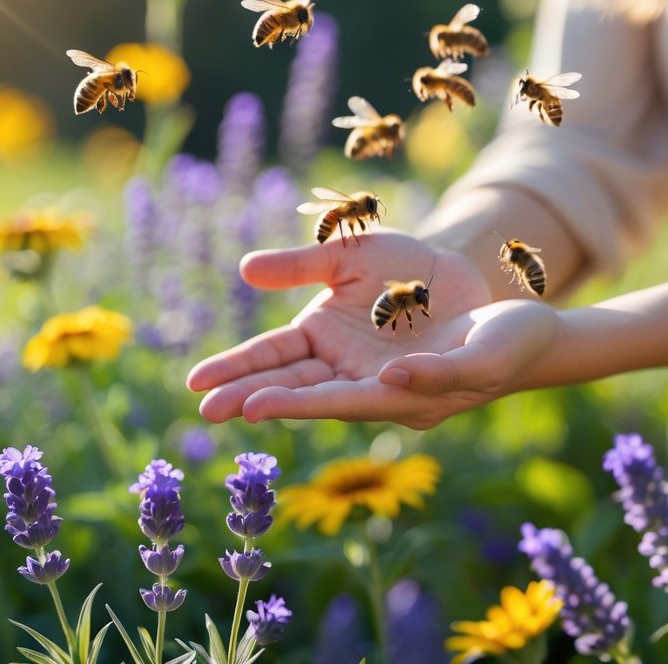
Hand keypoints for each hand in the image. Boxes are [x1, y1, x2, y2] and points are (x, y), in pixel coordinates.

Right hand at [190, 230, 503, 426]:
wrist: (469, 278)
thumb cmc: (405, 274)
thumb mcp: (350, 258)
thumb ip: (302, 265)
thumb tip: (245, 270)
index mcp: (326, 342)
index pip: (274, 359)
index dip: (237, 370)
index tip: (198, 384)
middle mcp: (353, 372)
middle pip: (298, 386)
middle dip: (255, 396)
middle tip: (210, 410)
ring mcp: (396, 382)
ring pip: (353, 397)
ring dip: (312, 403)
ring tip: (263, 407)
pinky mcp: (450, 376)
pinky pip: (434, 377)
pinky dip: (417, 377)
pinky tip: (389, 376)